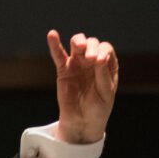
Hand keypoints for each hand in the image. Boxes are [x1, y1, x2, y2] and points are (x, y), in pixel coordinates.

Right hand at [46, 30, 118, 144]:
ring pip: (77, 44)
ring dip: (78, 41)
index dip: (102, 51)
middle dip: (91, 47)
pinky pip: (58, 55)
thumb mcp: (105, 93)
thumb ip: (103, 74)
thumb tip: (99, 58)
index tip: (99, 61)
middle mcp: (92, 60)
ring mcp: (77, 63)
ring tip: (79, 46)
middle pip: (91, 43)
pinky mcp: (63, 70)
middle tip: (91, 59)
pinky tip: (52, 34)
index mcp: (107, 64)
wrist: (82, 122)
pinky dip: (54, 45)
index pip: (105, 49)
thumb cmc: (98, 108)